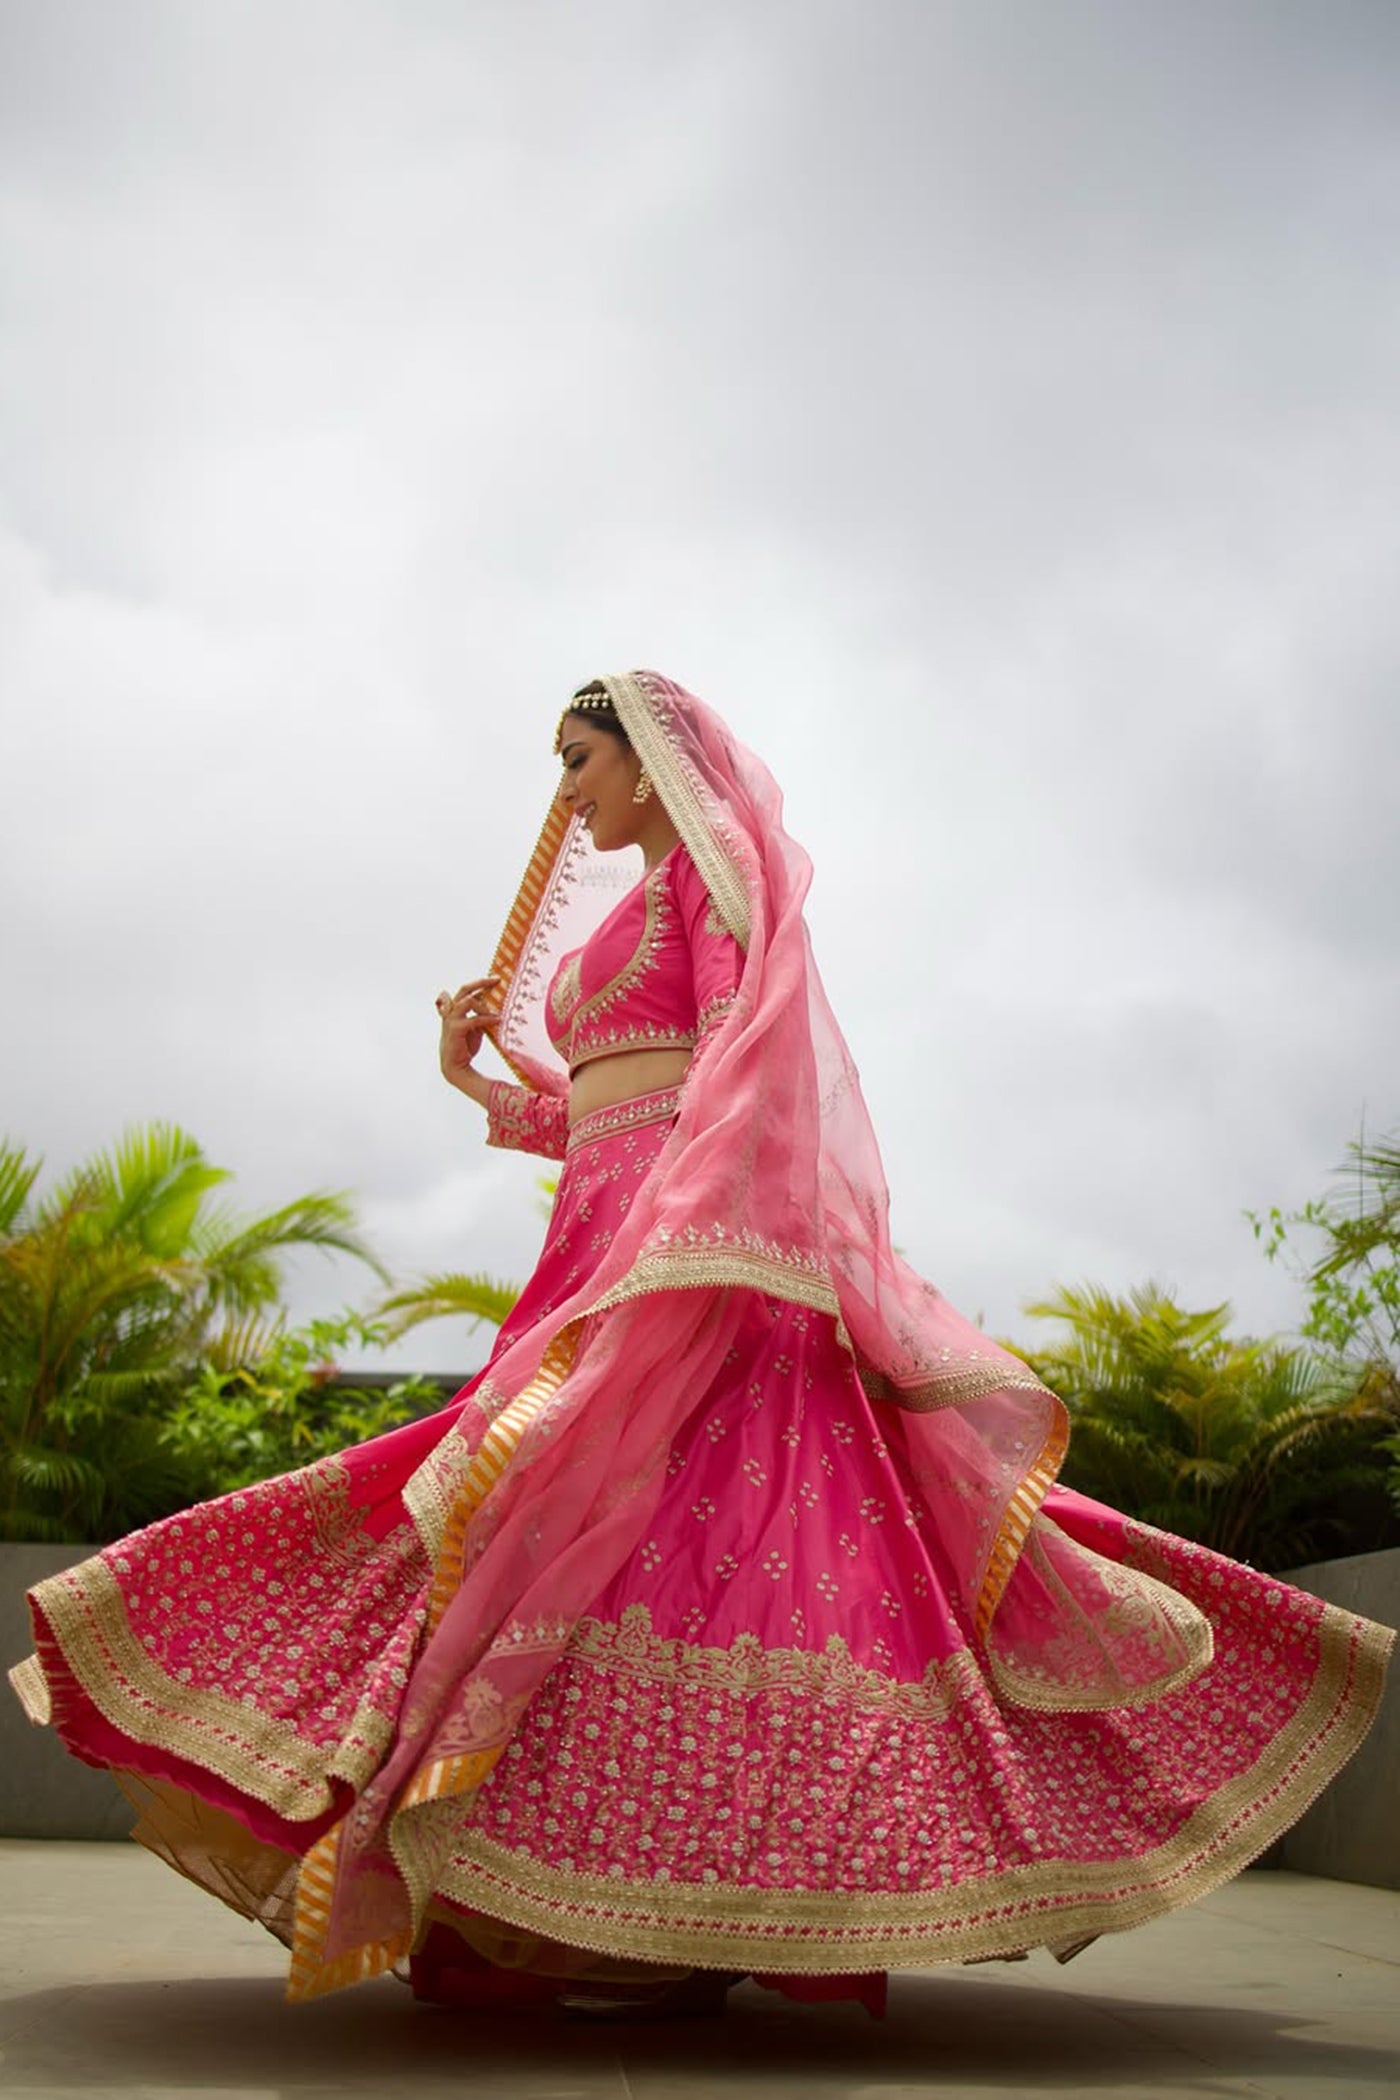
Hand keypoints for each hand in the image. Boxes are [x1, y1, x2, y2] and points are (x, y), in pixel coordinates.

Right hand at [436, 977, 501, 1093]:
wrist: (456, 1066)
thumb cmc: (465, 1046)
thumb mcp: (475, 1027)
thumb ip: (480, 1015)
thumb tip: (492, 1004)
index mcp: (454, 1009)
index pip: (466, 990)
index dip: (479, 983)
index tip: (495, 980)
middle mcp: (450, 1011)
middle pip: (464, 989)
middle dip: (481, 982)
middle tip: (497, 980)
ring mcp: (451, 1019)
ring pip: (468, 1001)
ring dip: (484, 1005)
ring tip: (495, 1013)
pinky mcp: (455, 1029)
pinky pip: (474, 1019)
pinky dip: (487, 1019)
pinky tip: (498, 1020)